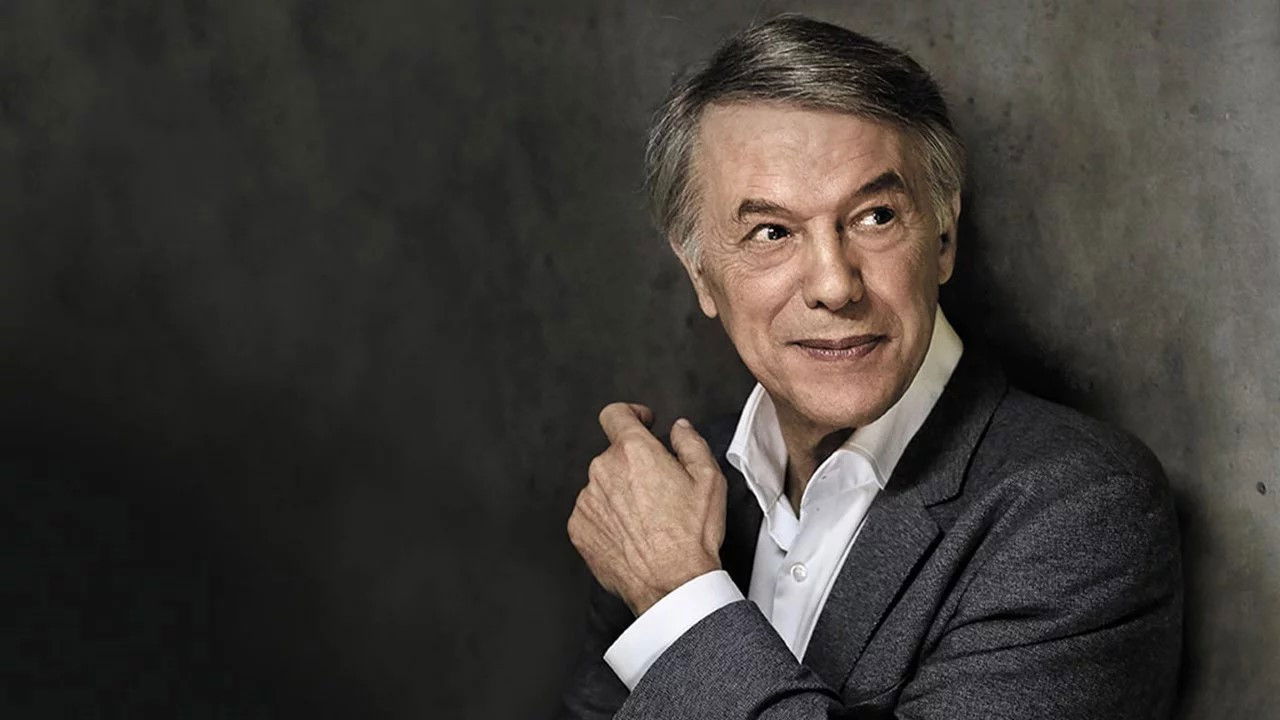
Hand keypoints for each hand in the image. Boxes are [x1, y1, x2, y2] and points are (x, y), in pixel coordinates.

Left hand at [567, 403, 727, 615]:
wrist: (671, 583)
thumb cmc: (690, 535)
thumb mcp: (709, 479)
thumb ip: (691, 443)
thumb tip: (680, 429)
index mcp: (634, 452)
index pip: (616, 413)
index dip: (631, 414)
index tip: (641, 423)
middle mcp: (603, 470)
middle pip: (614, 455)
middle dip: (634, 466)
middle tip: (659, 490)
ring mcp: (587, 500)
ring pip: (602, 485)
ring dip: (619, 494)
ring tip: (646, 520)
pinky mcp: (579, 527)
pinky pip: (591, 512)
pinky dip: (607, 518)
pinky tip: (631, 534)